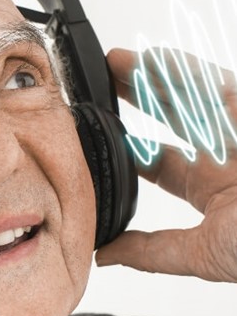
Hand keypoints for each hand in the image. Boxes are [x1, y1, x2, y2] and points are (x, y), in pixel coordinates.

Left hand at [96, 48, 236, 282]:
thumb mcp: (204, 253)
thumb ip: (153, 251)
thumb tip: (103, 254)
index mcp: (213, 189)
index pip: (159, 163)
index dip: (127, 145)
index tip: (91, 132)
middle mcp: (228, 155)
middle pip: (173, 119)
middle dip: (136, 98)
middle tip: (96, 84)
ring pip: (192, 95)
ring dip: (154, 77)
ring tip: (115, 61)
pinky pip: (218, 85)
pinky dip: (185, 71)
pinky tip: (154, 60)